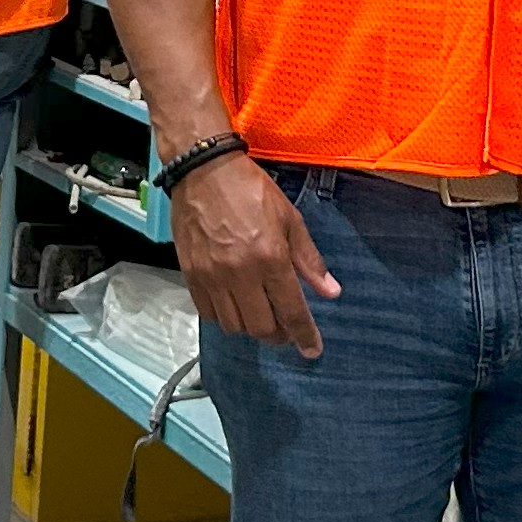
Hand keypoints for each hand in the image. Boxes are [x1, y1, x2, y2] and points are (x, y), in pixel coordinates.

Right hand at [168, 152, 337, 359]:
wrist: (203, 170)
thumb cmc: (251, 190)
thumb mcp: (290, 219)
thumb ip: (309, 260)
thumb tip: (330, 292)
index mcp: (270, 258)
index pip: (291, 311)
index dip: (305, 336)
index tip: (312, 351)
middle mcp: (240, 274)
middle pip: (261, 328)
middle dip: (278, 334)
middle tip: (285, 327)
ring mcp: (212, 277)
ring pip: (235, 326)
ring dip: (251, 327)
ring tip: (260, 313)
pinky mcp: (190, 275)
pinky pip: (210, 314)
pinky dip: (226, 317)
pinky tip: (235, 303)